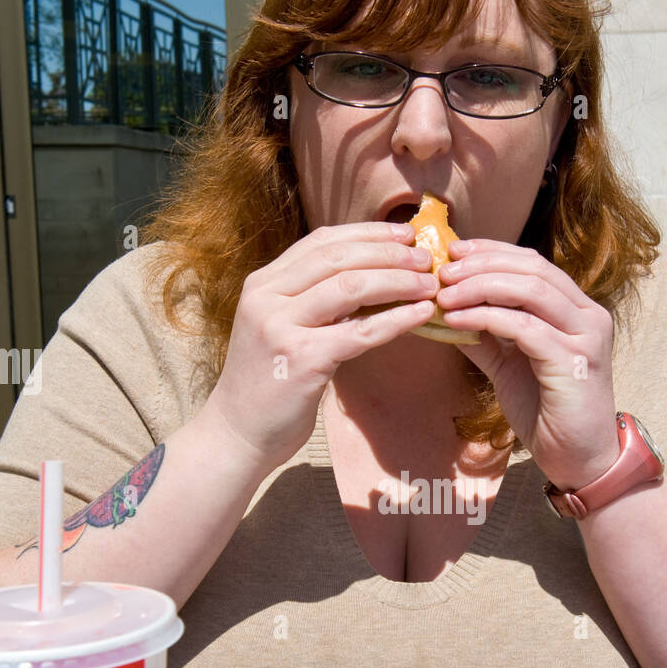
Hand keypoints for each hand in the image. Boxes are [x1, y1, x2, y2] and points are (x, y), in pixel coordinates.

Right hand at [201, 223, 437, 476]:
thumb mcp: (279, 328)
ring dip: (398, 281)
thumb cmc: (266, 384)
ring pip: (351, 287)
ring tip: (429, 284)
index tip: (404, 234)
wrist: (237, 434)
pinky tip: (421, 315)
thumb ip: (309, 301)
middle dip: (389, 253)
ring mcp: (282, 328)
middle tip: (426, 258)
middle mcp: (267, 298)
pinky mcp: (303, 361)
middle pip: (339, 258)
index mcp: (262, 283)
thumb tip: (369, 278)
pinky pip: (360, 332)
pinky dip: (397, 320)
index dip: (368, 233)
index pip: (321, 242)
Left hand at [435, 239, 619, 488]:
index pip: (533, 262)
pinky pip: (523, 327)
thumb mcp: (510, 367)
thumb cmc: (548, 414)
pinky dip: (485, 318)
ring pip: (529, 290)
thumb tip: (447, 312)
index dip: (491, 251)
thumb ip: (486, 338)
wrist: (579, 460)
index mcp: (577, 309)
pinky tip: (455, 321)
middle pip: (532, 267)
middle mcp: (588, 314)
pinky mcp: (573, 361)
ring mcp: (585, 336)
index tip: (452, 252)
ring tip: (444, 295)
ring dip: (479, 287)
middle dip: (481, 264)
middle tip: (441, 271)